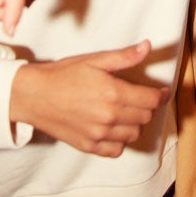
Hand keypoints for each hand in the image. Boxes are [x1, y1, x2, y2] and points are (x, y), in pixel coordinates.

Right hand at [9, 41, 166, 154]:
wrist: (34, 95)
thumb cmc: (63, 74)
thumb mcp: (94, 60)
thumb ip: (124, 57)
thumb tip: (147, 47)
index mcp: (113, 93)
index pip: (151, 100)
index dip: (160, 94)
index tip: (161, 91)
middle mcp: (109, 116)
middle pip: (145, 117)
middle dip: (146, 106)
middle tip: (139, 98)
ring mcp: (99, 134)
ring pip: (134, 134)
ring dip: (135, 123)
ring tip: (125, 112)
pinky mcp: (88, 146)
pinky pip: (116, 150)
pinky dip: (120, 141)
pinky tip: (113, 128)